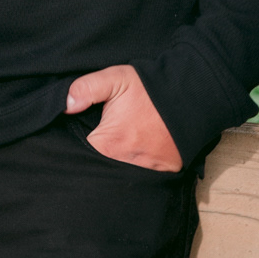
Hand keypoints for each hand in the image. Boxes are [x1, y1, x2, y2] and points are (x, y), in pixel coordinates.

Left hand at [65, 64, 181, 171]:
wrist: (193, 95)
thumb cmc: (151, 89)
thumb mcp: (115, 79)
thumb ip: (85, 89)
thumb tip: (65, 106)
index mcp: (108, 145)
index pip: (80, 156)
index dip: (77, 145)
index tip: (84, 135)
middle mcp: (125, 165)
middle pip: (100, 169)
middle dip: (96, 159)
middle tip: (106, 140)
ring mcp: (147, 172)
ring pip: (121, 176)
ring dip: (117, 167)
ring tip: (121, 147)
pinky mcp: (165, 173)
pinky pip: (145, 179)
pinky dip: (139, 170)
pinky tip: (139, 154)